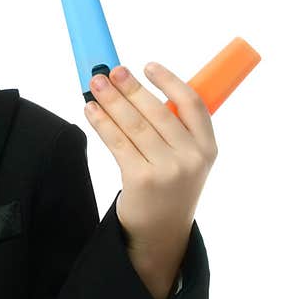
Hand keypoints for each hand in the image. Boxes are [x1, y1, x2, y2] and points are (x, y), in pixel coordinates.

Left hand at [83, 61, 217, 298]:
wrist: (161, 233)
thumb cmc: (169, 186)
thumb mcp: (186, 158)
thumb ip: (173, 128)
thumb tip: (133, 87)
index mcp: (208, 147)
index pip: (193, 104)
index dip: (170, 81)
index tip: (148, 65)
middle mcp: (191, 158)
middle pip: (156, 111)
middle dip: (130, 87)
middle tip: (110, 70)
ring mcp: (167, 170)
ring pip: (133, 125)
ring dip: (111, 100)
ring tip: (95, 83)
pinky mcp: (141, 180)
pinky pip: (117, 142)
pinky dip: (102, 122)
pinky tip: (90, 110)